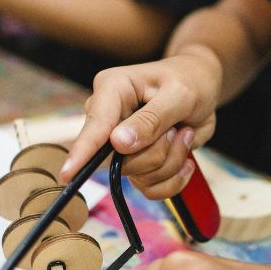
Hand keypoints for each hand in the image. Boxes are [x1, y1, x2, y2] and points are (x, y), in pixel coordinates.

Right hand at [61, 49, 222, 198]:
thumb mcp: (179, 95)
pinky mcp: (136, 163)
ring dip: (171, 162)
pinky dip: (174, 178)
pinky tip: (186, 158)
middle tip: (178, 130)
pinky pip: (150, 188)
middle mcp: (109, 119)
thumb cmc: (189, 81)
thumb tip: (117, 143)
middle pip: (120, 159)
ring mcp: (120, 145)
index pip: (95, 125)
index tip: (68, 173)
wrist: (202, 87)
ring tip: (183, 133)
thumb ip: (151, 119)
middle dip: (158, 152)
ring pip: (139, 176)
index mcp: (111, 89)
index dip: (82, 151)